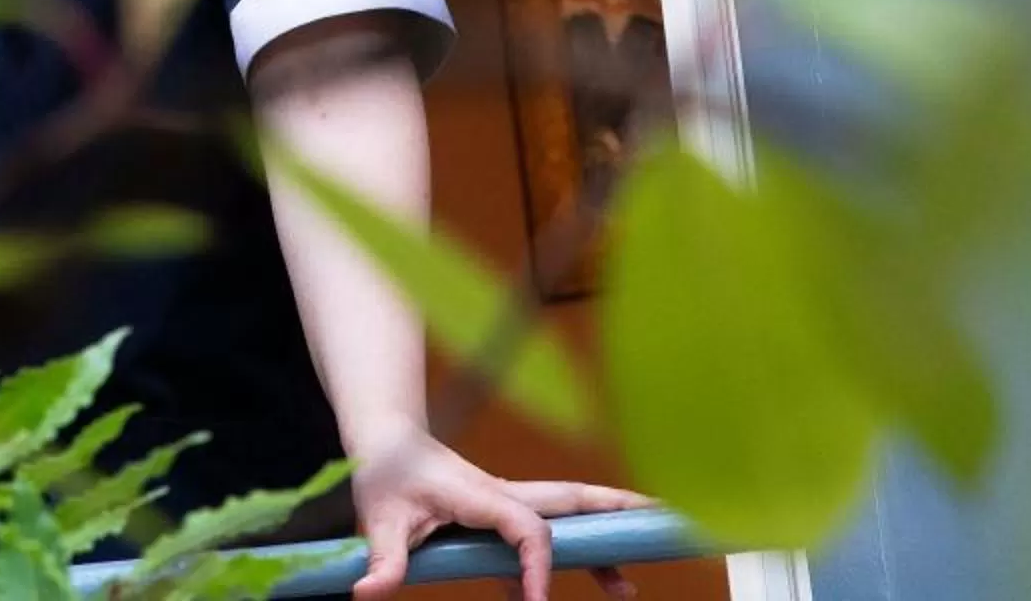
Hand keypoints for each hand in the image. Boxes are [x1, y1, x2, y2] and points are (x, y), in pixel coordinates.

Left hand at [346, 431, 651, 600]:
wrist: (385, 444)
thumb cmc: (386, 474)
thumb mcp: (379, 518)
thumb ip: (382, 559)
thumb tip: (367, 594)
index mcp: (480, 495)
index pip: (527, 529)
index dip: (538, 566)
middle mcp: (505, 496)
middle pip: (572, 501)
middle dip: (616, 510)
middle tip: (663, 522)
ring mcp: (508, 506)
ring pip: (568, 517)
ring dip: (603, 539)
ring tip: (631, 582)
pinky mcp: (503, 519)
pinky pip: (545, 542)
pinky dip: (571, 561)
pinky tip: (591, 587)